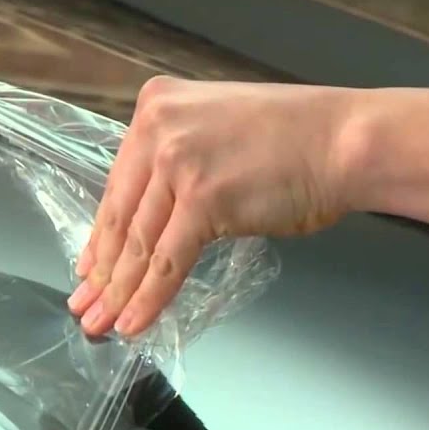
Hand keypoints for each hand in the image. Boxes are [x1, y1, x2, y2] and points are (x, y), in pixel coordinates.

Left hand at [67, 77, 350, 337]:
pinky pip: (166, 262)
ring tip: (102, 323)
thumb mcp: (216, 128)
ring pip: (138, 243)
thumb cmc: (297, 138)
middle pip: (120, 215)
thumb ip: (179, 160)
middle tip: (85, 307)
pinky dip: (148, 298)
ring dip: (118, 292)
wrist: (344, 141)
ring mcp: (179, 164)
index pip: (119, 184)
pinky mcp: (203, 200)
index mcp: (156, 106)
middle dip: (101, 272)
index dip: (101, 236)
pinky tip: (134, 322)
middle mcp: (159, 130)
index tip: (89, 268)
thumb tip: (152, 217)